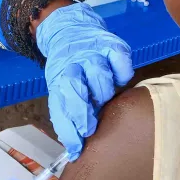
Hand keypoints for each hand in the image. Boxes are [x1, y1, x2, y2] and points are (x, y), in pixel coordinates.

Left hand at [36, 3, 133, 159]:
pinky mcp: (111, 44)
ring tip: (103, 96)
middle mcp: (72, 65)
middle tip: (89, 128)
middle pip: (73, 88)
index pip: (58, 106)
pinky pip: (121, 63)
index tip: (76, 147)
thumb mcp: (61, 88)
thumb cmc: (69, 68)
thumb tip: (74, 149)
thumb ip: (67, 115)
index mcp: (57, 79)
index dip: (67, 129)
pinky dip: (122, 74)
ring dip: (103, 92)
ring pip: (99, 76)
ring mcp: (92, 53)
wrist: (70, 30)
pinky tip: (118, 77)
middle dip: (82, 112)